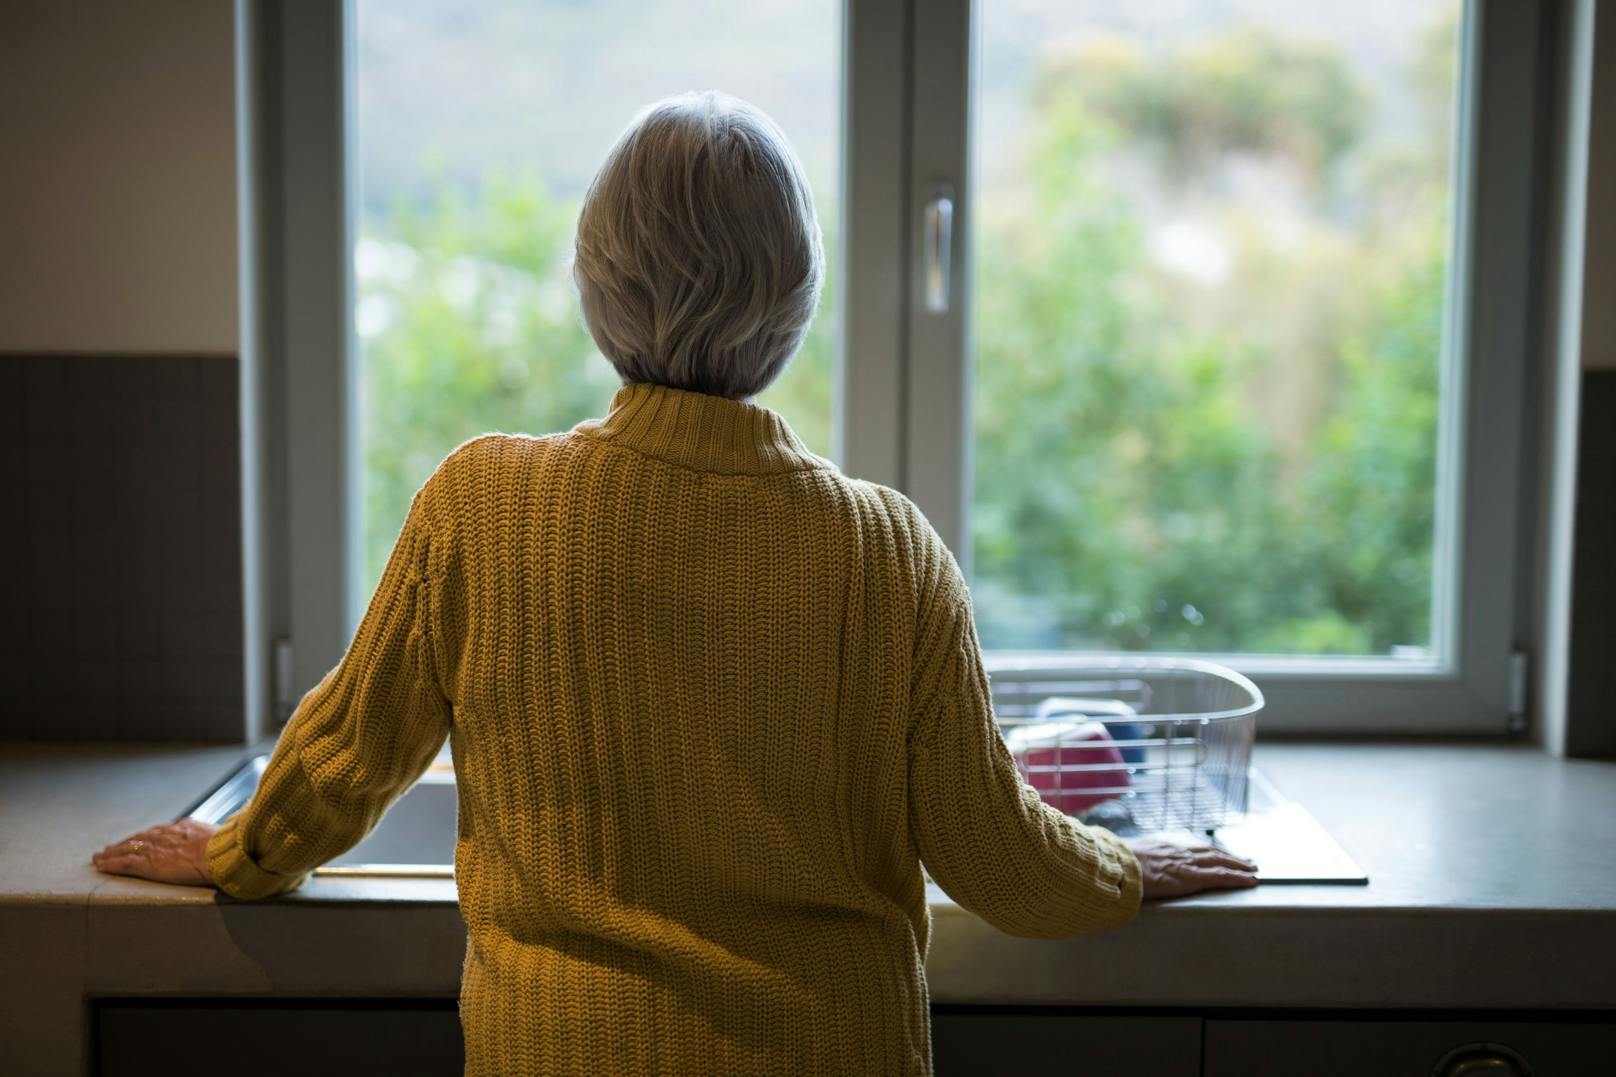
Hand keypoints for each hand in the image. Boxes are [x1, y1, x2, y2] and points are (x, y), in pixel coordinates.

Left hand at [92, 818, 219, 887]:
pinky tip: (101, 866)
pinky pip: (124, 863)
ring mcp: (156, 848)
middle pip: (139, 838)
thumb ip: (211, 838)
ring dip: (112, 853)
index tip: (138, 839)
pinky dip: (111, 864)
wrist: (221, 853)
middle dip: (124, 843)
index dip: (146, 836)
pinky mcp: (148, 863)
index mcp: (183, 828)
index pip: (159, 832)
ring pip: (127, 849)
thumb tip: (220, 840)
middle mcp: (166, 835)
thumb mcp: (220, 836)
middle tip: (110, 848)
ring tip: (100, 856)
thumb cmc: (226, 848)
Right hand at [1125, 837, 1257, 899]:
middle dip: (1230, 855)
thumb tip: (1125, 863)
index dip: (1209, 850)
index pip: (1192, 848)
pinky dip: (1237, 878)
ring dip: (1239, 865)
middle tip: (1247, 859)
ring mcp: (1186, 864)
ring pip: (1220, 862)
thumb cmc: (1115, 862)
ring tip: (1253, 868)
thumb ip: (1133, 859)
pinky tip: (1251, 881)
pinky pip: (1220, 877)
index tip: (1220, 852)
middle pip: (1211, 852)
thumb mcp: (1125, 855)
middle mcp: (1178, 852)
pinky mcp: (1191, 878)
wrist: (1116, 864)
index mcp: (1163, 847)